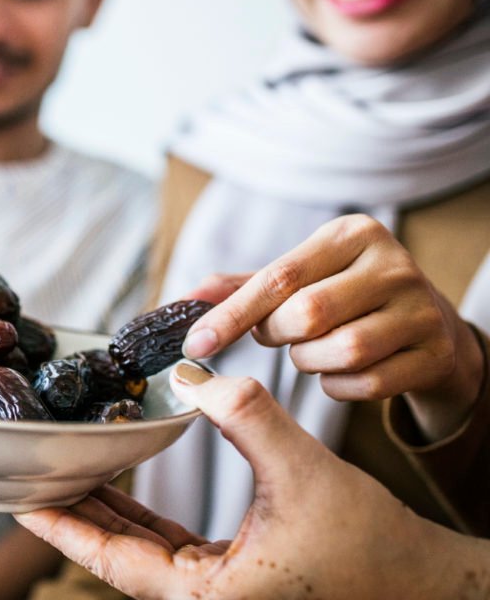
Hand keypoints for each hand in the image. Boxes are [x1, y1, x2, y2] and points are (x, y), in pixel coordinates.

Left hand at [16, 367, 475, 599]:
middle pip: (115, 551)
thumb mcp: (305, 473)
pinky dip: (138, 511)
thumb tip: (196, 374)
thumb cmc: (372, 544)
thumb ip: (249, 418)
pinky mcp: (229, 573)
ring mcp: (214, 590)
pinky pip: (165, 542)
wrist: (422, 581)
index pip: (112, 560)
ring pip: (138, 547)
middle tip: (30, 471)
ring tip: (65, 467)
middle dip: (72, 510)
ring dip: (103, 507)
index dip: (61, 527)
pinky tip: (118, 480)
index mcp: (207, 596)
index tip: (17, 501)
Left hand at [182, 214, 484, 439]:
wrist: (427, 328)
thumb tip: (188, 298)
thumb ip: (243, 286)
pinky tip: (338, 373)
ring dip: (308, 362)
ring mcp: (420, 310)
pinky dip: (337, 387)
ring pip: (341, 350)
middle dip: (276, 334)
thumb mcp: (301, 278)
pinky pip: (367, 383)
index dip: (230, 314)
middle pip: (308, 313)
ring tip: (311, 350)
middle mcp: (393, 266)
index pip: (279, 276)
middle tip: (276, 335)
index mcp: (353, 235)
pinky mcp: (434, 354)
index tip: (195, 344)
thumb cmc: (345, 297)